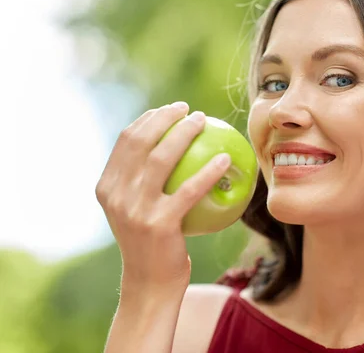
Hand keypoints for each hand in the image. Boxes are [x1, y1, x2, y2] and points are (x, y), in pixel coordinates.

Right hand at [95, 102, 230, 288]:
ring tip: (204, 121)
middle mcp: (116, 195)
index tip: (170, 110)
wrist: (149, 284)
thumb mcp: (136, 210)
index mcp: (107, 187)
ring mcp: (135, 209)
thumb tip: (172, 147)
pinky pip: (190, 189)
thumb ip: (142, 182)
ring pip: (162, 158)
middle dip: (164, 117)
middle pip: (141, 141)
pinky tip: (225, 158)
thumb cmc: (152, 243)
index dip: (148, 119)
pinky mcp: (159, 224)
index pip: (126, 140)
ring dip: (185, 133)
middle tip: (188, 110)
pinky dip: (209, 170)